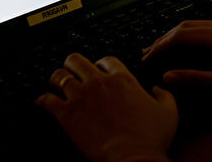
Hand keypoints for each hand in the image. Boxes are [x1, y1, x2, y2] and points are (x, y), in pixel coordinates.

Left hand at [36, 53, 177, 161]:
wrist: (133, 159)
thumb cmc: (151, 139)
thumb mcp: (169, 112)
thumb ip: (164, 95)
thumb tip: (157, 89)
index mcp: (122, 79)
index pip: (106, 60)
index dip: (101, 65)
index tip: (99, 72)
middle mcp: (98, 83)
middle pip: (76, 59)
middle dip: (73, 65)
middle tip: (72, 72)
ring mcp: (80, 96)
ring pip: (58, 75)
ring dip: (56, 80)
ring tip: (55, 85)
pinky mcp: (66, 114)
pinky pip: (46, 100)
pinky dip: (42, 100)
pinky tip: (42, 103)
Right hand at [142, 20, 211, 90]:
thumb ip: (197, 79)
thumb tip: (169, 76)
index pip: (180, 35)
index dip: (161, 46)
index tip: (148, 57)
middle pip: (184, 27)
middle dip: (163, 39)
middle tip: (147, 53)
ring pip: (193, 26)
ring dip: (173, 36)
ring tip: (159, 49)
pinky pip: (203, 29)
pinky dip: (187, 37)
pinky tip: (183, 46)